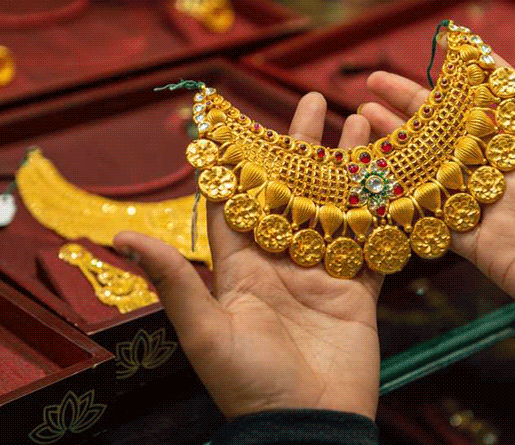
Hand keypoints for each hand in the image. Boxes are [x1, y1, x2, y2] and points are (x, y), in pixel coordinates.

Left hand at [114, 93, 382, 418]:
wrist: (308, 425)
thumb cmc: (249, 384)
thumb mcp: (205, 331)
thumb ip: (174, 279)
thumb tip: (118, 237)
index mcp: (242, 266)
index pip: (239, 199)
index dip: (241, 159)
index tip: (244, 116)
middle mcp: (282, 260)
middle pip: (294, 190)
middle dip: (304, 146)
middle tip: (313, 102)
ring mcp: (322, 271)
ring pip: (336, 205)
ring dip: (349, 166)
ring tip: (363, 125)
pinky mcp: (357, 288)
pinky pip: (371, 241)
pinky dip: (383, 211)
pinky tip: (395, 176)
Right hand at [360, 54, 514, 365]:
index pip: (511, 102)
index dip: (482, 75)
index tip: (453, 47)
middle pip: (458, 132)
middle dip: (417, 106)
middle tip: (377, 84)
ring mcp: (498, 212)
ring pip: (439, 171)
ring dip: (402, 147)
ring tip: (364, 120)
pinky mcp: (485, 249)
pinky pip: (440, 222)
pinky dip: (409, 204)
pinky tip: (376, 182)